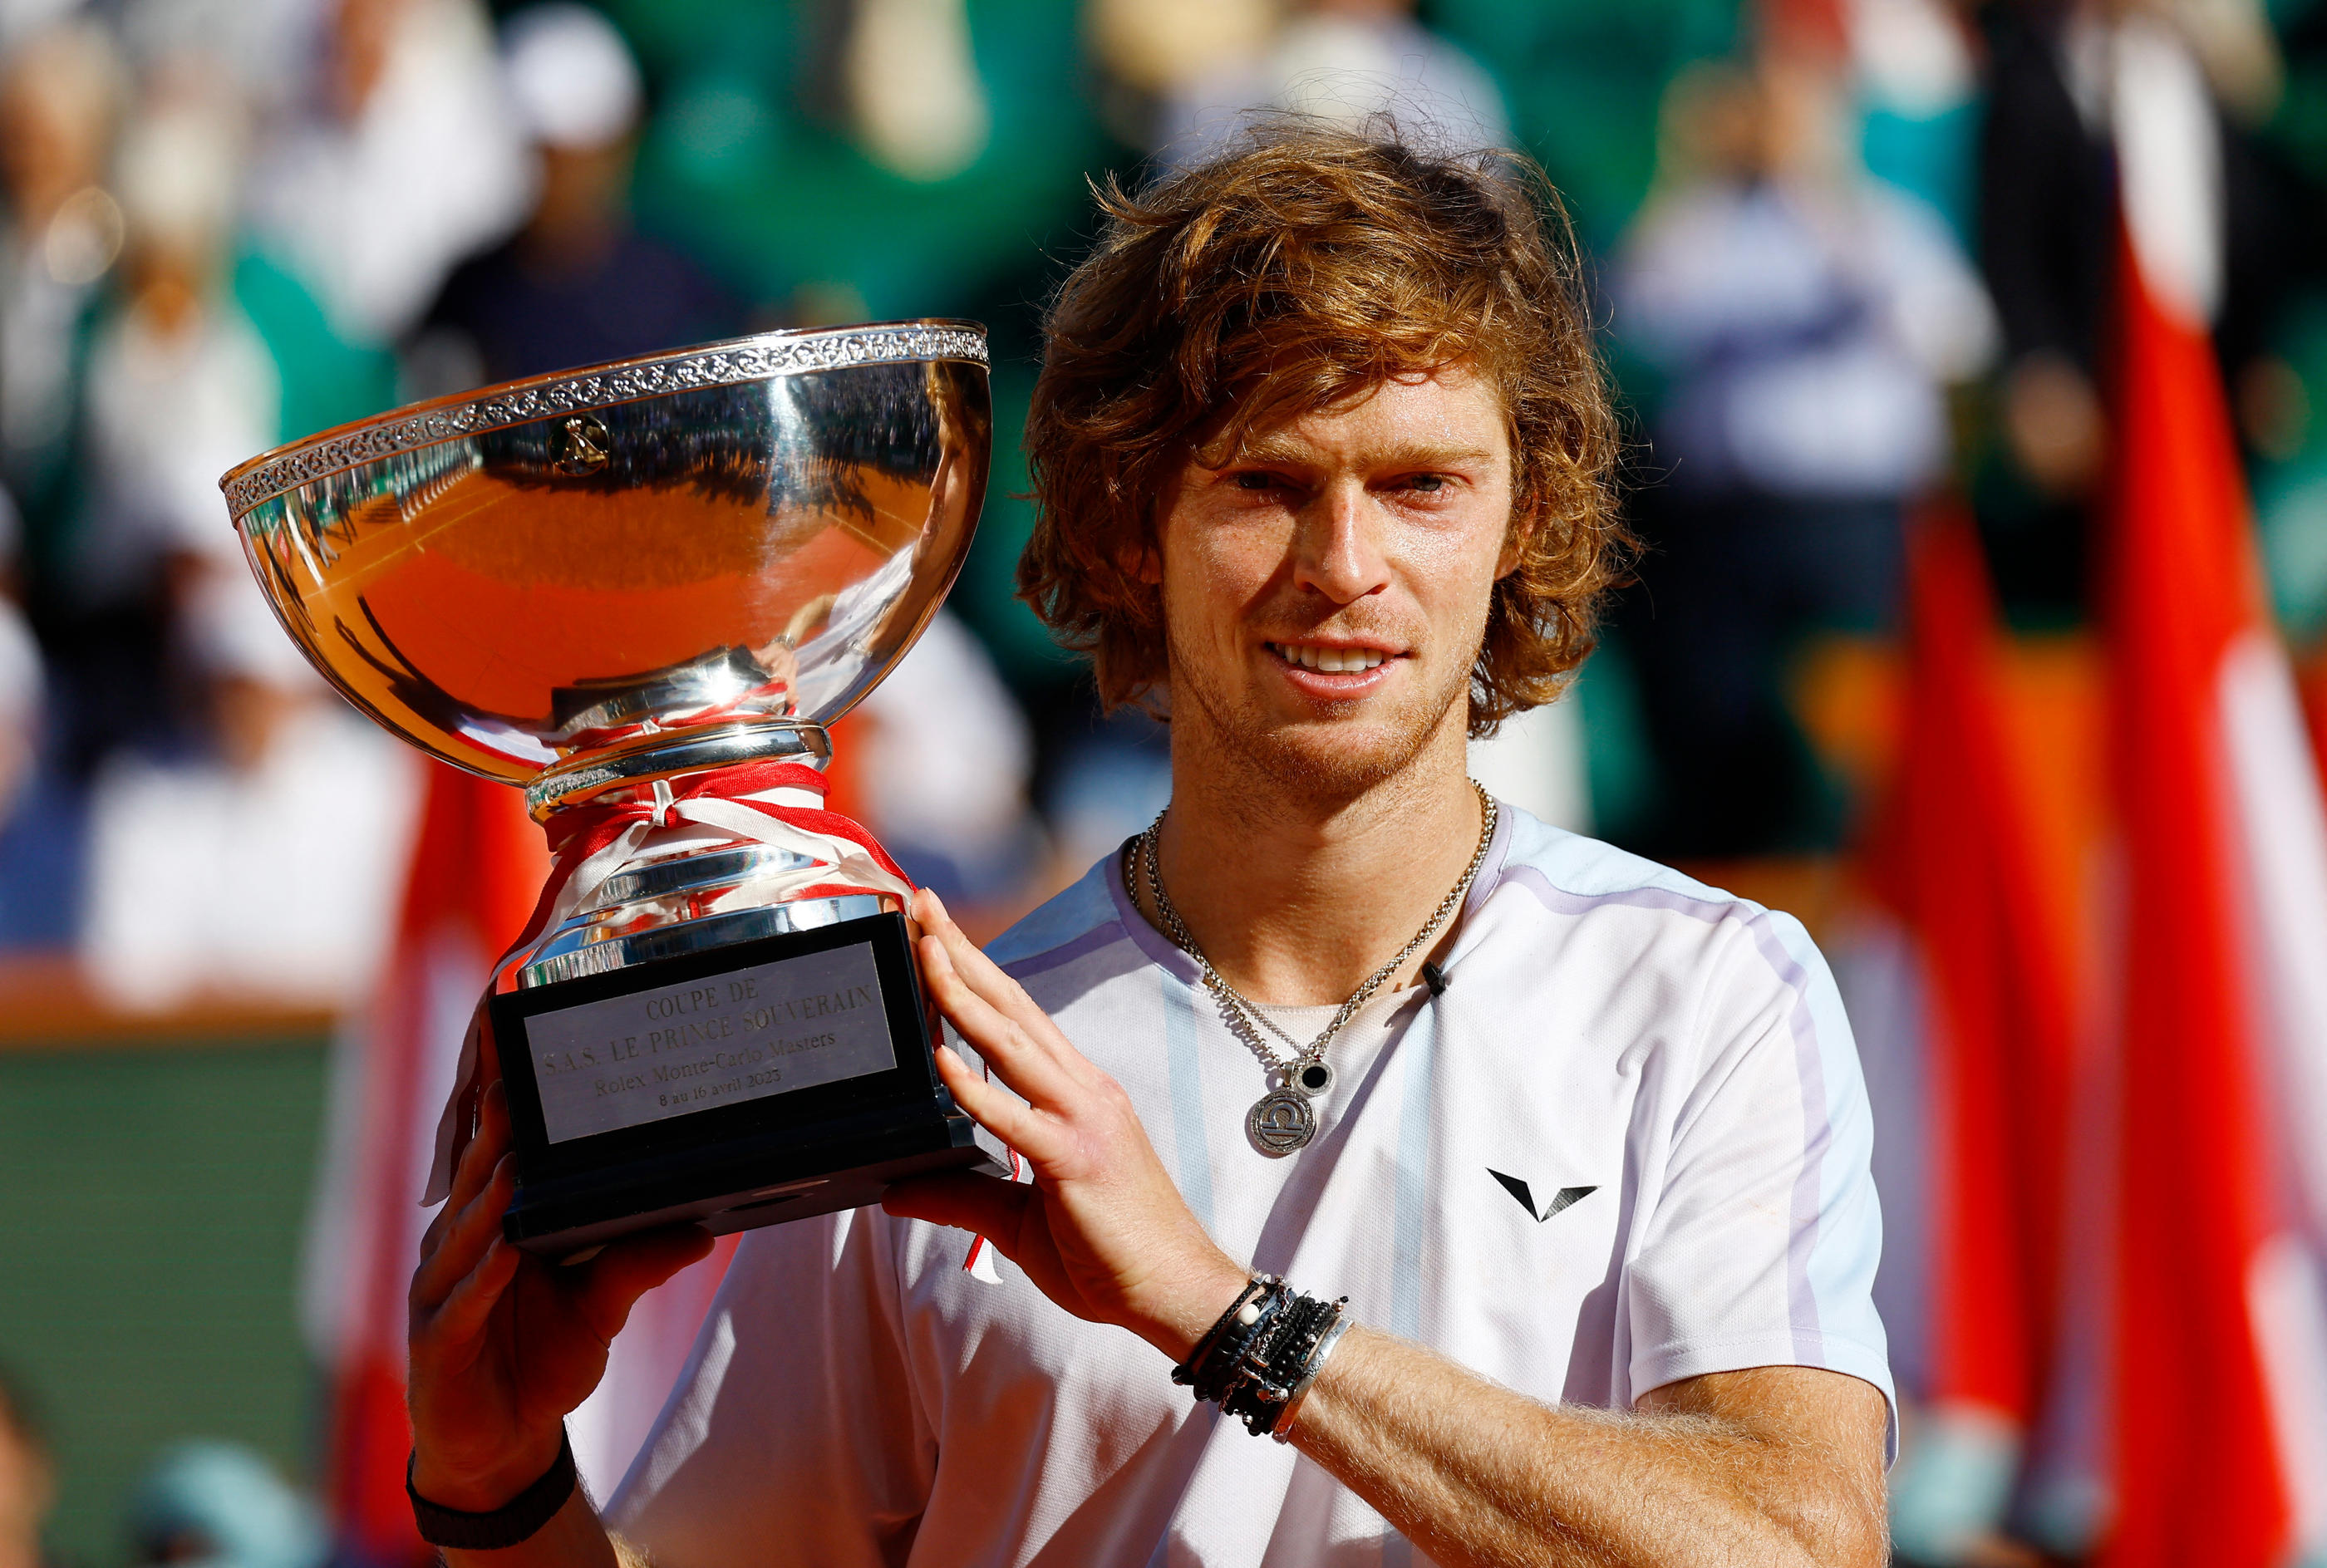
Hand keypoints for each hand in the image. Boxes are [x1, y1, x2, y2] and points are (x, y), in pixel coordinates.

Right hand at [407, 1012, 712, 1510]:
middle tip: (507, 1076)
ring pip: (463, 1234)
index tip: (508, 1045)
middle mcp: (457, 1248)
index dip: (497, 1102)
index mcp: (490, 1225)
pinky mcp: (439, 1344)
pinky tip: (503, 1250)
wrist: (500, 1443)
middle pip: (474, 1180)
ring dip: (487, 1195)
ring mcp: (441, 1293)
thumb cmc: (538, 1359)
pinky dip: (483, 1275)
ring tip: (512, 1155)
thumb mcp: (599, 1305)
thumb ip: (639, 1262)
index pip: (493, 1154)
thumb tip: (703, 1226)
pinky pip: (462, 1303)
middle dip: (490, 1130)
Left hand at [881, 889, 1249, 1361]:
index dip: (974, 972)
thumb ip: (961, 1197)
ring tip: (923, 951)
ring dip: (963, 994)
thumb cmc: (1111, 1257)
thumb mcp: (1018, 1223)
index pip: (1015, 1019)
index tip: (933, 933)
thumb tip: (896, 1190)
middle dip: (962, 953)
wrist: (1178, 1294)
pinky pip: (1017, 1118)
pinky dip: (979, 1086)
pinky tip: (942, 1059)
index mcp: (1074, 1095)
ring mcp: (1083, 1120)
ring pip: (1012, 1043)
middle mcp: (1082, 1092)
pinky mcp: (1078, 1161)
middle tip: (918, 903)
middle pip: (1011, 1008)